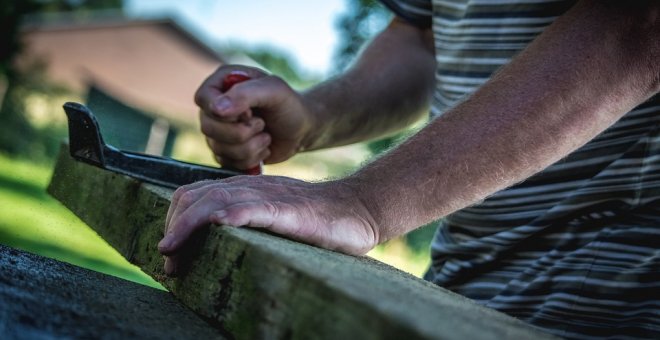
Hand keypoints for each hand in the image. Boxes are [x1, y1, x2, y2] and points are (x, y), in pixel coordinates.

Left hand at [158, 176, 378, 275]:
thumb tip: (215, 240)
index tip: (169, 251)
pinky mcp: (289, 210)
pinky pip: (255, 208)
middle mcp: (251, 188)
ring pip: (217, 201)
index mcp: (245, 190)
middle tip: (168, 262)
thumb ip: (247, 219)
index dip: (174, 220)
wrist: (358, 207)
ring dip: (189, 226)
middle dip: (174, 228)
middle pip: (196, 196)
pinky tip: (218, 225)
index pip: (193, 194)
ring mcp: (270, 197)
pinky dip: (231, 215)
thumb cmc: (318, 220)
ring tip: (173, 251)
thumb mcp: (274, 216)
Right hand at [195, 65, 315, 169]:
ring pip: (218, 148)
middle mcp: (215, 106)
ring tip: (266, 136)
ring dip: (250, 146)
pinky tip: (262, 147)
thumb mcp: (274, 91)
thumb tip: (215, 109)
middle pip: (208, 127)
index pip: (203, 99)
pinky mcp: (226, 152)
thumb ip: (245, 94)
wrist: (302, 130)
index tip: (250, 112)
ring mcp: (218, 131)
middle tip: (262, 124)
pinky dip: (251, 159)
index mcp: (222, 83)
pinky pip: (227, 163)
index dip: (224, 112)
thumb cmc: (289, 105)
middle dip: (241, 132)